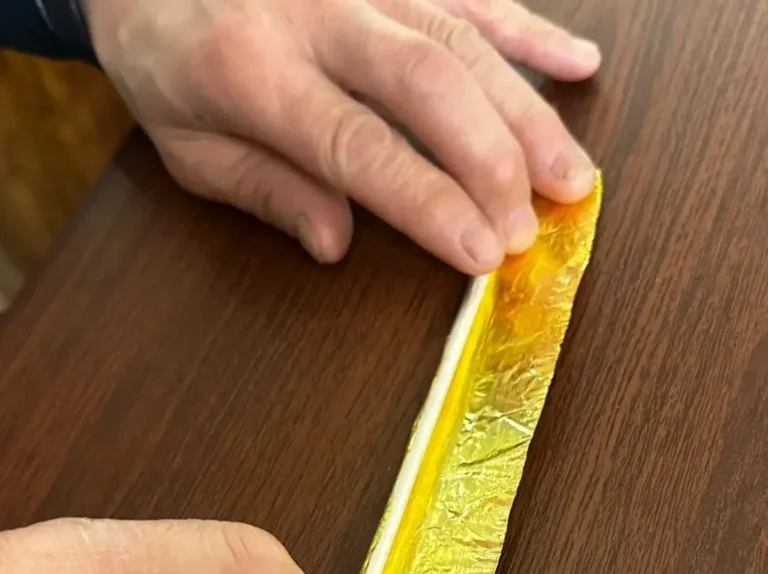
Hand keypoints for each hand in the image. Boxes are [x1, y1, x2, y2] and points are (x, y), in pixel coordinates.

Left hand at [82, 0, 599, 271]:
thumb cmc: (167, 62)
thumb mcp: (188, 147)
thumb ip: (263, 191)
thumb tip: (336, 243)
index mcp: (255, 73)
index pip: (361, 146)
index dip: (431, 202)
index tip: (483, 254)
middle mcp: (319, 15)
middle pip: (430, 85)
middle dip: (494, 163)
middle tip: (533, 229)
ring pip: (463, 39)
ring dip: (528, 111)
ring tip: (573, 177)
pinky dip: (527, 28)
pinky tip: (576, 63)